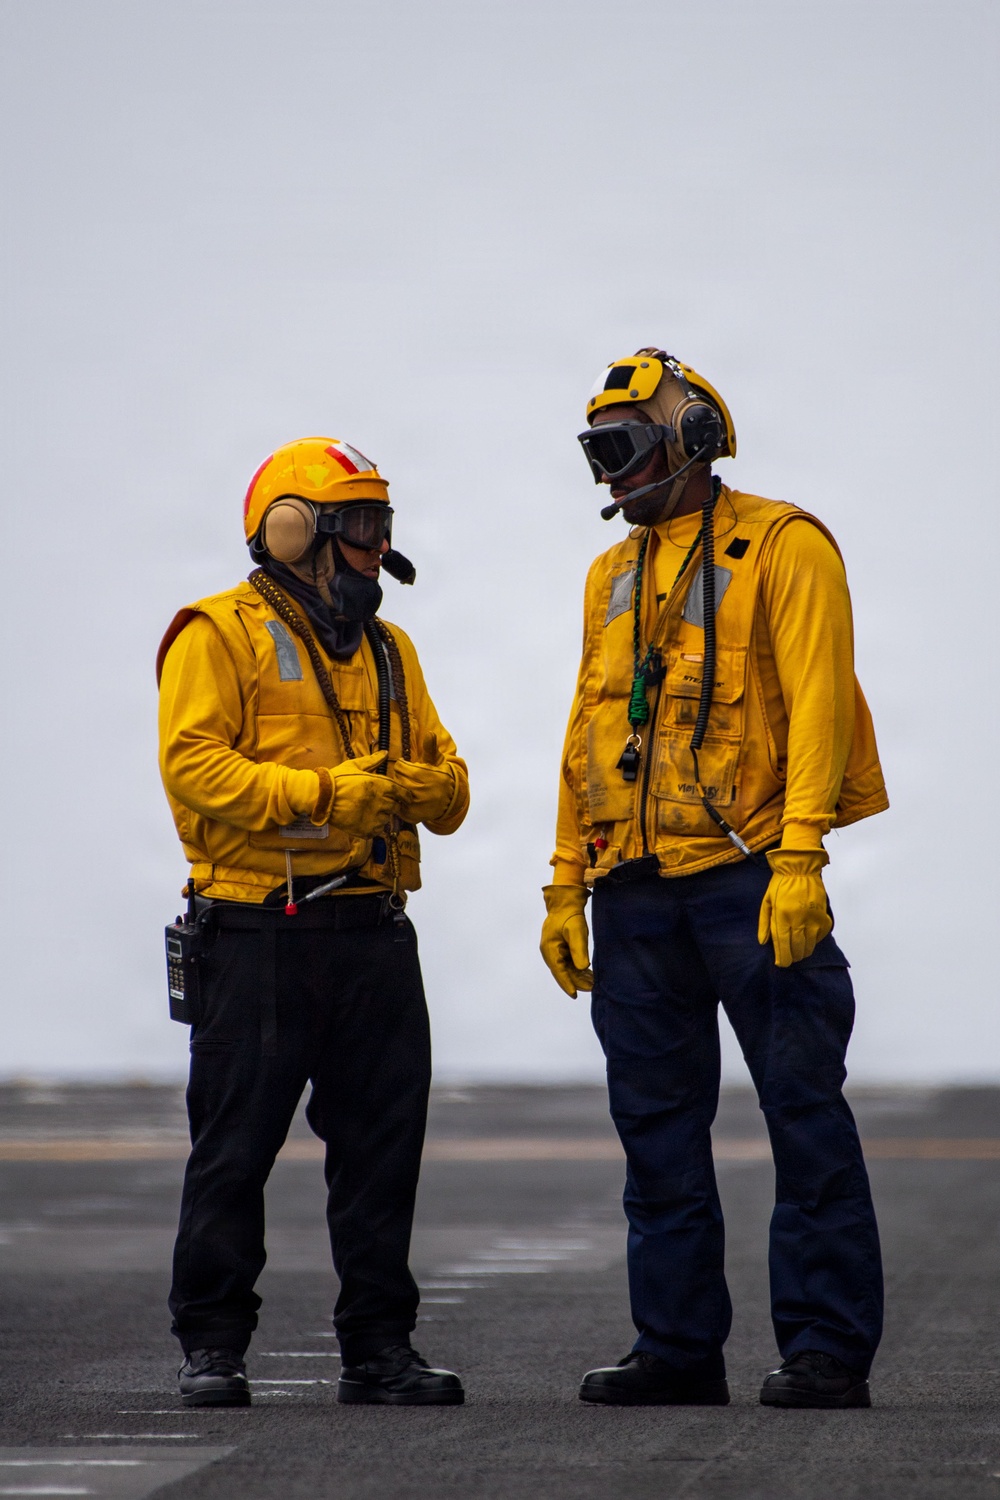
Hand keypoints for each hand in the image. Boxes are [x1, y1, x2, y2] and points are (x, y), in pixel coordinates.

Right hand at [327, 751, 402, 837]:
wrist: (321, 797)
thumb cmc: (337, 779)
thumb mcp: (354, 765)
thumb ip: (372, 760)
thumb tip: (385, 752)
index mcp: (379, 785)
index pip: (402, 793)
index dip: (405, 795)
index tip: (405, 798)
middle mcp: (379, 802)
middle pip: (395, 807)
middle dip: (390, 804)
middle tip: (379, 803)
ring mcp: (373, 817)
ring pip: (386, 819)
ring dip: (381, 816)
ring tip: (368, 811)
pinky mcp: (365, 830)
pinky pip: (377, 830)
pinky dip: (373, 826)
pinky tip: (364, 819)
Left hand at [390, 733, 454, 822]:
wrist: (448, 800)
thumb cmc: (439, 775)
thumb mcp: (436, 760)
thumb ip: (430, 747)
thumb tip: (430, 733)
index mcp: (426, 776)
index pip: (400, 766)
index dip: (405, 765)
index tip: (411, 768)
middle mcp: (421, 792)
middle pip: (397, 778)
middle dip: (402, 777)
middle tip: (411, 779)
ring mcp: (416, 806)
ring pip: (396, 791)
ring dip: (400, 788)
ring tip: (410, 787)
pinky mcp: (412, 816)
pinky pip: (396, 806)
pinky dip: (399, 802)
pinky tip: (407, 799)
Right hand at [540, 884, 593, 996]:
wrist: (565, 902)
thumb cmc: (570, 915)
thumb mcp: (576, 931)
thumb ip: (579, 950)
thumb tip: (582, 968)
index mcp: (550, 949)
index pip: (559, 971)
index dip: (567, 984)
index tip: (574, 994)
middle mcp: (549, 952)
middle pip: (563, 972)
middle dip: (576, 981)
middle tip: (591, 988)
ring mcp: (554, 950)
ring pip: (566, 968)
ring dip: (578, 976)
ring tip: (592, 983)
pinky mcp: (560, 948)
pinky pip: (568, 962)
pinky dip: (577, 969)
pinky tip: (588, 974)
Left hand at [757, 848, 832, 966]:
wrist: (800, 868)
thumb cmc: (780, 884)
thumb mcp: (767, 901)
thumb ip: (764, 923)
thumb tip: (763, 942)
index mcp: (782, 916)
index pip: (782, 944)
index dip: (782, 957)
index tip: (781, 963)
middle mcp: (798, 919)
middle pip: (797, 947)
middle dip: (793, 957)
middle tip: (790, 959)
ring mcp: (812, 918)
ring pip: (810, 944)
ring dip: (804, 952)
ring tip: (799, 953)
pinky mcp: (823, 915)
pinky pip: (821, 935)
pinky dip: (815, 941)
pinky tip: (810, 940)